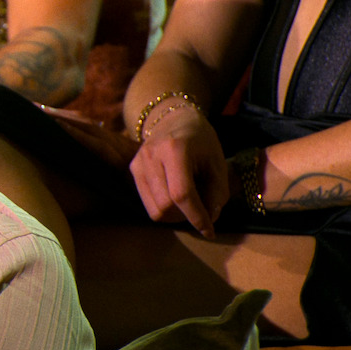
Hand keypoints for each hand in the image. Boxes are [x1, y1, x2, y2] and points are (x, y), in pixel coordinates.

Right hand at [128, 106, 229, 237]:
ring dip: (175, 216)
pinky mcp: (133, 169)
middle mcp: (151, 155)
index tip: (210, 231)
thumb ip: (217, 192)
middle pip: (166, 205)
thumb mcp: (217, 162)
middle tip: (201, 213)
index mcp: (175, 149)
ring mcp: (138, 163)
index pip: (182, 194)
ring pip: (155, 209)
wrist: (173, 118)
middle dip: (186, 217)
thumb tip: (209, 219)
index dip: (197, 216)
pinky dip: (163, 209)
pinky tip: (174, 200)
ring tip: (188, 207)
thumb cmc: (200, 140)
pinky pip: (147, 203)